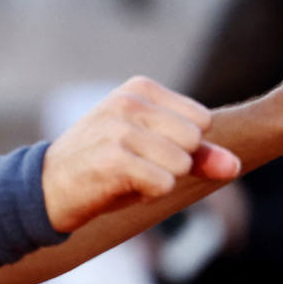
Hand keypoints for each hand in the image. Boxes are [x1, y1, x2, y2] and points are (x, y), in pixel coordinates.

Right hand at [43, 77, 241, 232]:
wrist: (47, 190)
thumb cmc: (105, 168)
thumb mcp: (154, 154)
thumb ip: (198, 155)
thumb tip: (235, 166)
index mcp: (139, 89)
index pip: (201, 120)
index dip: (182, 147)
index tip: (146, 151)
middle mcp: (128, 101)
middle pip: (193, 141)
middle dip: (173, 164)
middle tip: (136, 166)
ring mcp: (119, 127)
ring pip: (180, 164)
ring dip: (159, 181)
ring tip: (126, 177)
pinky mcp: (113, 158)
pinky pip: (164, 183)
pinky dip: (149, 194)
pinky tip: (118, 187)